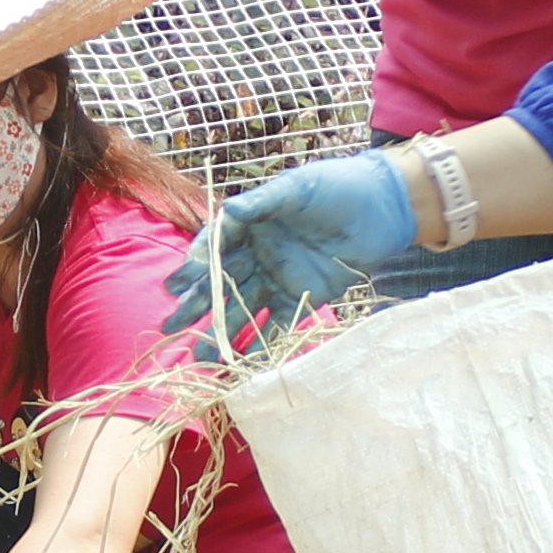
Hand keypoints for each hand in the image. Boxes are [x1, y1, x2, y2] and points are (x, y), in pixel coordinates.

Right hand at [162, 148, 420, 350]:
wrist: (382, 208)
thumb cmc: (337, 188)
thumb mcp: (297, 188)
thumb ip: (264, 202)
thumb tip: (229, 209)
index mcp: (251, 225)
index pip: (214, 248)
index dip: (195, 265)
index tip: (178, 284)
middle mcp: (258, 254)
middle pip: (221, 284)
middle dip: (195, 306)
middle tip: (170, 326)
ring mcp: (279, 279)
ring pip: (243, 310)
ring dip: (221, 332)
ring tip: (198, 356)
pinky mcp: (303, 299)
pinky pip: (278, 325)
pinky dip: (260, 345)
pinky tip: (240, 364)